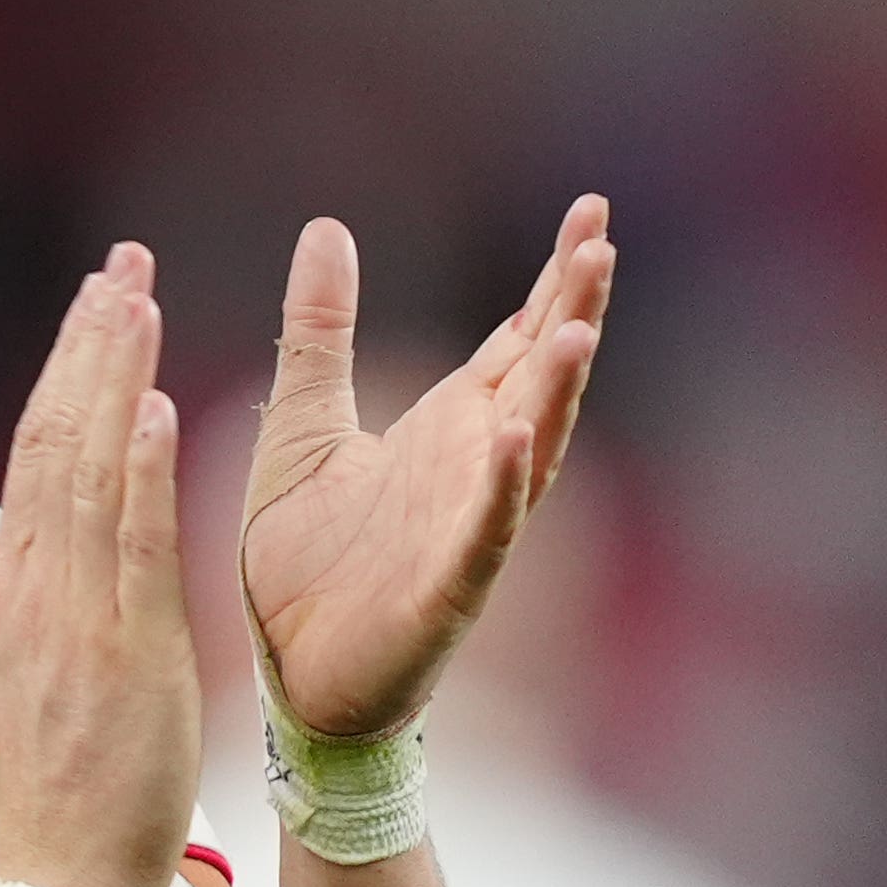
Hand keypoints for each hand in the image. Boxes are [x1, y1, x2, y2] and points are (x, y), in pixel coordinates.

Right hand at [0, 244, 202, 886]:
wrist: (52, 875)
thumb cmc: (28, 782)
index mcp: (7, 587)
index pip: (32, 451)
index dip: (62, 369)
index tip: (93, 298)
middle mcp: (37, 586)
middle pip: (58, 440)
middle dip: (90, 346)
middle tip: (120, 263)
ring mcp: (81, 613)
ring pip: (92, 473)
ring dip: (114, 380)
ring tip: (135, 298)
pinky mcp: (129, 648)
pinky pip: (132, 546)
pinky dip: (139, 474)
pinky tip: (152, 407)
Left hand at [241, 198, 615, 742]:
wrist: (286, 675)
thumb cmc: (304, 559)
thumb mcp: (302, 421)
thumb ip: (319, 331)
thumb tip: (327, 227)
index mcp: (446, 428)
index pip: (515, 338)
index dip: (555, 278)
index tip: (591, 211)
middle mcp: (474, 469)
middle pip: (540, 376)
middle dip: (573, 309)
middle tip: (600, 239)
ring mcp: (469, 529)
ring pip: (531, 448)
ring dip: (556, 390)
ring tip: (577, 326)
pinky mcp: (446, 592)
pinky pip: (484, 535)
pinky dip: (502, 489)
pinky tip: (518, 437)